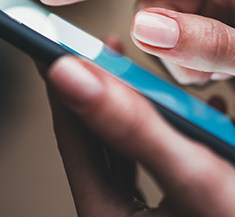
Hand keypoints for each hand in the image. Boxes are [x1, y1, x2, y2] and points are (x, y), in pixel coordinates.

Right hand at [36, 0, 234, 84]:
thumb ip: (210, 40)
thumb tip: (143, 27)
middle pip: (151, 3)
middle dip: (165, 42)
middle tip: (207, 70)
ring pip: (158, 28)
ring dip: (179, 58)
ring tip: (220, 71)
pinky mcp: (205, 18)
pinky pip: (172, 38)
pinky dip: (185, 61)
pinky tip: (216, 68)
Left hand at [45, 55, 234, 215]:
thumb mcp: (192, 174)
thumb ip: (130, 126)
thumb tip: (69, 75)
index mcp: (106, 213)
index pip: (73, 135)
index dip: (65, 85)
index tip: (57, 49)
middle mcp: (116, 214)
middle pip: (97, 138)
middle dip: (99, 90)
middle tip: (98, 52)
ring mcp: (142, 212)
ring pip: (127, 145)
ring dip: (132, 106)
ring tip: (134, 71)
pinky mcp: (173, 206)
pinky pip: (157, 160)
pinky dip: (167, 130)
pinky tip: (191, 108)